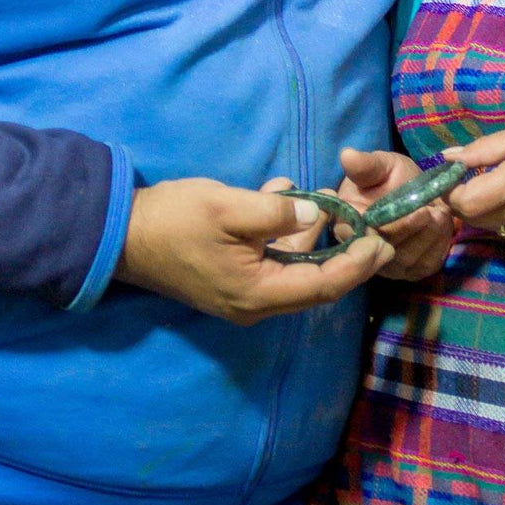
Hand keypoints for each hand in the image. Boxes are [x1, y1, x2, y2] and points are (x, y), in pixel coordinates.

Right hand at [115, 174, 393, 324]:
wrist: (121, 235)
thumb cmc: (174, 220)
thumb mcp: (228, 207)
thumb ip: (277, 213)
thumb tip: (316, 215)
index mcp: (258, 293)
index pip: (324, 285)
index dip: (358, 264)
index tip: (383, 240)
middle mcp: (255, 305)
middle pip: (315, 284)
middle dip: (345, 253)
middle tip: (373, 226)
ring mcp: (241, 297)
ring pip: (294, 271)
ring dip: (312, 238)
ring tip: (326, 200)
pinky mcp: (231, 283)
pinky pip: (272, 264)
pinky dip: (286, 237)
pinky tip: (284, 198)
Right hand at [336, 147, 455, 281]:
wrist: (415, 190)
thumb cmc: (391, 178)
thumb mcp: (380, 166)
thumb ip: (365, 165)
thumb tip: (346, 155)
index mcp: (348, 226)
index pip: (365, 237)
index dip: (392, 227)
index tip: (416, 210)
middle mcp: (364, 253)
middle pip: (389, 250)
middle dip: (414, 228)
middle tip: (430, 208)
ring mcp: (389, 266)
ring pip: (409, 259)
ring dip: (429, 234)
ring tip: (438, 211)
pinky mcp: (411, 271)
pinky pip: (426, 264)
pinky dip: (439, 244)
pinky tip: (441, 225)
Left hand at [443, 117, 504, 242]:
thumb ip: (485, 149)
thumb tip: (448, 157)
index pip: (465, 203)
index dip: (451, 191)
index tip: (454, 175)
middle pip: (474, 218)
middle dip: (466, 199)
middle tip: (474, 177)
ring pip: (492, 226)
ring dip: (486, 208)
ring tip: (502, 183)